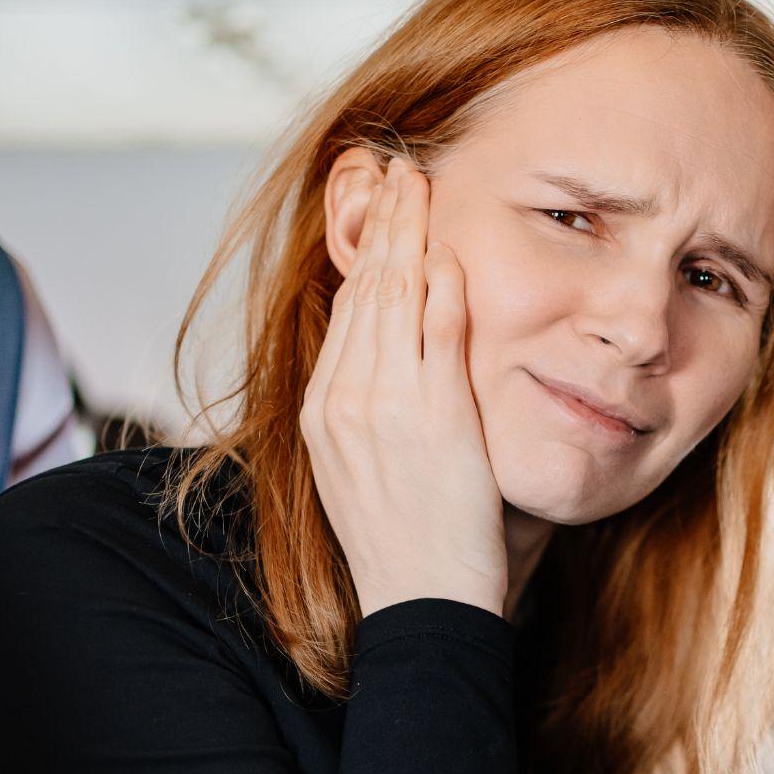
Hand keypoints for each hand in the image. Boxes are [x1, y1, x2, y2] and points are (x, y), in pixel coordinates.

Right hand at [302, 157, 506, 617]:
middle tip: (396, 168)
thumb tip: (386, 364)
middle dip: (381, 222)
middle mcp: (342, 399)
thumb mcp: (365, 471)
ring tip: (419, 183)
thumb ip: (372, 412)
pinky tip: (452, 247)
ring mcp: (383, 405)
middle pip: (361, 289)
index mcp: (322, 410)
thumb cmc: (409, 548)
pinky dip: (443, 285)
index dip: (361, 254)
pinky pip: (437, 331)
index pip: (342, 311)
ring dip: (409, 232)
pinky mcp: (432, 415)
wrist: (422, 605)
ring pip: (393, 297)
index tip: (375, 211)